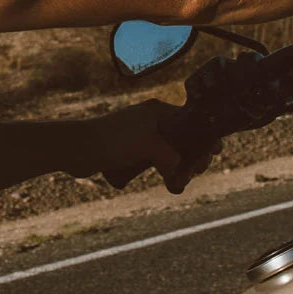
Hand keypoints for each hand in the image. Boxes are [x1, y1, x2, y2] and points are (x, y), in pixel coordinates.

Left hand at [92, 99, 222, 194]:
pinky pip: (156, 160)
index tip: (215, 152)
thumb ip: (172, 159)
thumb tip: (181, 177)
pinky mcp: (131, 150)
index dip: (204, 137)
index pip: (190, 121)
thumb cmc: (111, 141)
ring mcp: (141, 135)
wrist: (77, 149)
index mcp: (157, 111)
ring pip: (170, 151)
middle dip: (193, 155)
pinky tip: (170, 182)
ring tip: (182, 180)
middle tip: (197, 170)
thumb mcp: (149, 147)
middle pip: (183, 138)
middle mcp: (151, 120)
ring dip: (178, 165)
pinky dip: (164, 170)